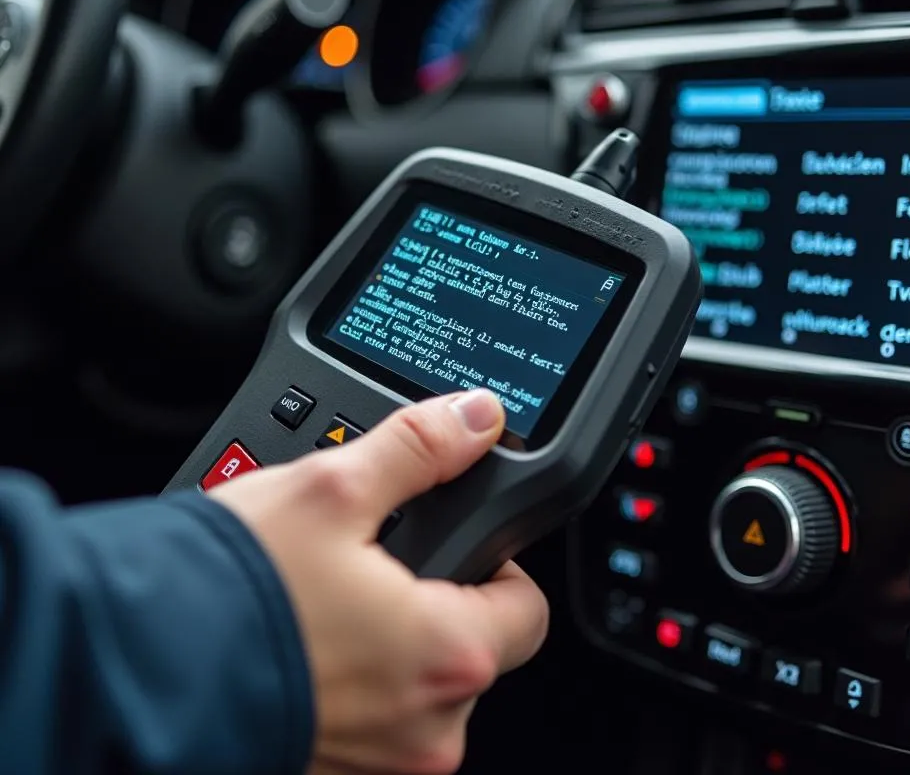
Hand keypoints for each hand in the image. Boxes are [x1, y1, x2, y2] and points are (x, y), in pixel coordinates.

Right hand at [211, 389, 548, 774]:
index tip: (452, 537)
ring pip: (419, 681)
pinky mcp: (335, 770)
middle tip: (374, 560)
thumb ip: (420, 448)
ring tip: (329, 597)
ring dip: (390, 638)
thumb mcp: (334, 489)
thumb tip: (475, 418)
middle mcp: (428, 730)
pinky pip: (374, 714)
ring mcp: (381, 762)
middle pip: (473, 645)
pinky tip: (309, 636)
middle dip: (435, 597)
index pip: (526, 607)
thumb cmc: (232, 592)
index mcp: (449, 657)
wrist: (132, 671)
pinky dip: (354, 676)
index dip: (496, 561)